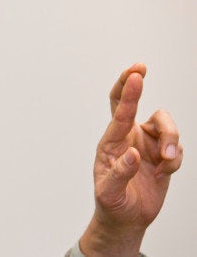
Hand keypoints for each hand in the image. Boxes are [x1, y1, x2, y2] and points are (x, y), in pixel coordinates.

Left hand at [79, 63, 182, 255]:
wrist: (126, 218)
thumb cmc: (112, 203)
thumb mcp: (109, 193)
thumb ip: (120, 173)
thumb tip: (132, 154)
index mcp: (111, 142)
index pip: (119, 112)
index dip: (128, 93)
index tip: (136, 75)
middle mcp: (127, 137)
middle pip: (132, 103)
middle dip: (134, 84)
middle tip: (140, 68)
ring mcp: (146, 143)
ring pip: (166, 125)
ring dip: (171, 140)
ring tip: (166, 162)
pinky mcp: (162, 153)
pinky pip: (177, 147)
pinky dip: (175, 160)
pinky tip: (163, 174)